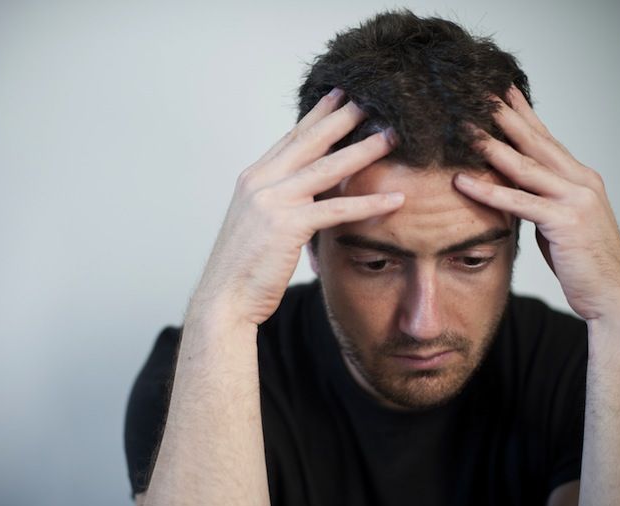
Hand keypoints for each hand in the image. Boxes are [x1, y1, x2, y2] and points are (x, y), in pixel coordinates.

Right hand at [191, 89, 403, 325]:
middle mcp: (261, 182)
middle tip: (373, 98)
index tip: (339, 95)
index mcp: (254, 178)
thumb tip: (306, 193)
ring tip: (392, 135)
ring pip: (327, 168)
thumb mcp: (257, 222)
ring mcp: (272, 201)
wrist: (224, 297)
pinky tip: (395, 199)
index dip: (317, 115)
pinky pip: (337, 210)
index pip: (292, 138)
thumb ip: (279, 200)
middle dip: (344, 117)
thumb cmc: (243, 266)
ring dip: (363, 150)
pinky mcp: (287, 225)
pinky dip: (369, 203)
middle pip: (310, 141)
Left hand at [453, 86, 619, 320]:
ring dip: (491, 146)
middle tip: (477, 93)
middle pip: (535, 142)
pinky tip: (462, 181)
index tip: (501, 92)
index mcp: (581, 178)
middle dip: (505, 116)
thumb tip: (514, 192)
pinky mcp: (565, 222)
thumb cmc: (583, 263)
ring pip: (525, 166)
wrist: (612, 296)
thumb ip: (541, 202)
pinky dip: (488, 191)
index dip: (523, 114)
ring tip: (463, 128)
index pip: (546, 139)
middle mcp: (581, 181)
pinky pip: (519, 202)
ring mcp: (576, 199)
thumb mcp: (560, 224)